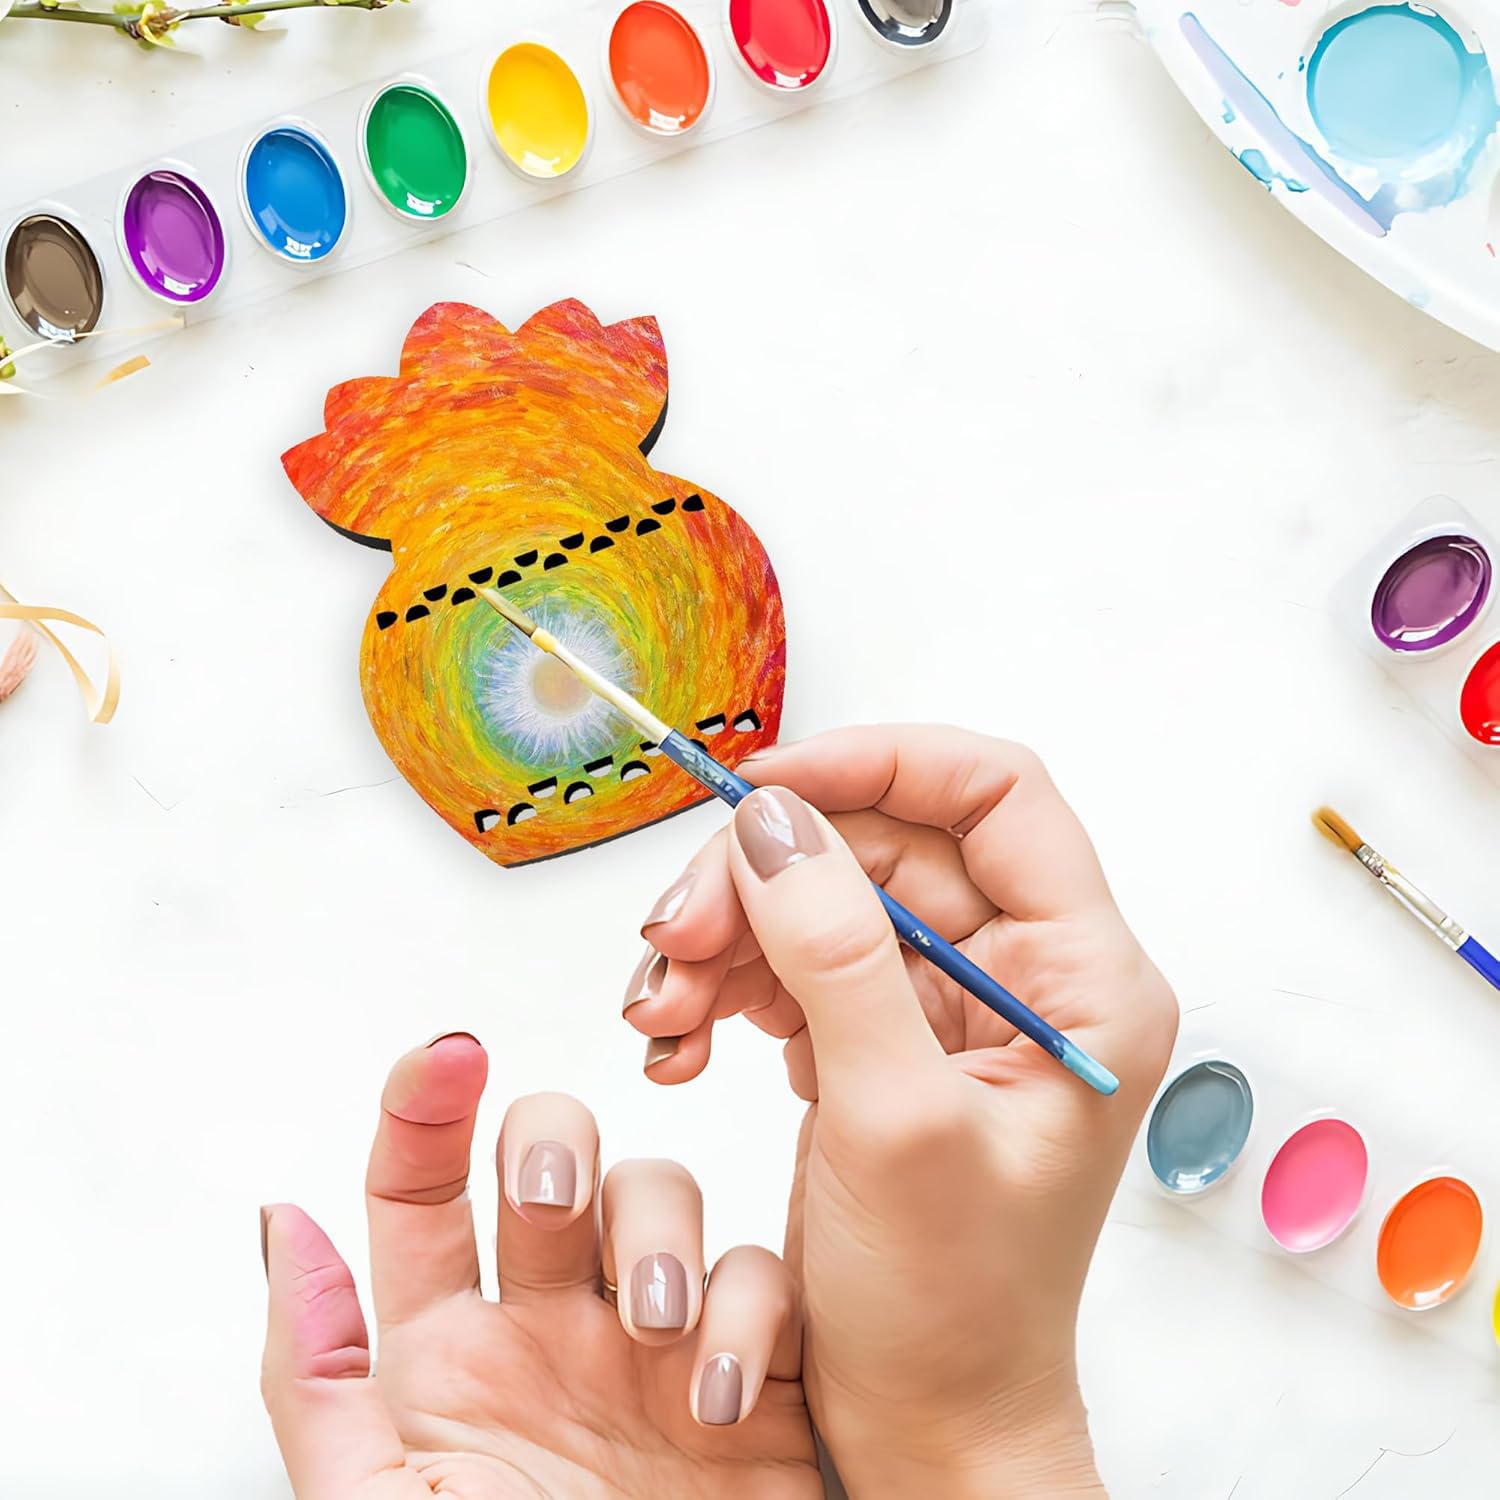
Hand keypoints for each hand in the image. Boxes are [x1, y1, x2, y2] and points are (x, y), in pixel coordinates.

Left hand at [259, 1035, 818, 1498]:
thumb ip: (319, 1374)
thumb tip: (282, 1221)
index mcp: (450, 1356)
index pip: (424, 1190)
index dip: (426, 1108)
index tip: (446, 1059)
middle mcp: (552, 1327)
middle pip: (552, 1155)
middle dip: (554, 1140)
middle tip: (550, 1197)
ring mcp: (654, 1342)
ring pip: (661, 1191)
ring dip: (661, 1231)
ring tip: (658, 1329)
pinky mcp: (754, 1369)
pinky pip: (761, 1279)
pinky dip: (751, 1314)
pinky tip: (724, 1397)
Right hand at [626, 726, 1177, 1498]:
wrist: (923, 1424)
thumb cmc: (951, 1307)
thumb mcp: (893, 1121)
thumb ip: (836, 956)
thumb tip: (775, 824)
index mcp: (1081, 978)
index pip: (993, 795)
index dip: (877, 764)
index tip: (762, 789)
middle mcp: (1023, 975)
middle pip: (881, 845)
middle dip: (765, 878)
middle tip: (673, 938)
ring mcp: (945, 1008)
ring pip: (823, 900)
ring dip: (727, 936)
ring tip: (660, 1010)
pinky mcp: (881, 1041)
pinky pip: (794, 964)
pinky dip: (725, 985)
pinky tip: (679, 1041)